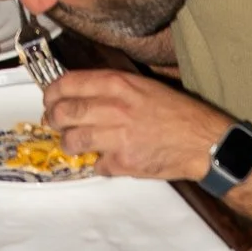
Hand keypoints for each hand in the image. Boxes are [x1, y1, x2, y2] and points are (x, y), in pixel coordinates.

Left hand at [43, 69, 224, 185]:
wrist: (202, 141)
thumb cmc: (176, 112)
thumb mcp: (142, 86)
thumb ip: (111, 88)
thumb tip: (80, 94)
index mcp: (119, 85)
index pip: (69, 84)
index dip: (52, 92)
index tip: (49, 98)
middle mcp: (115, 109)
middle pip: (64, 113)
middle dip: (53, 119)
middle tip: (54, 122)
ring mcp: (118, 138)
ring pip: (73, 141)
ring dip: (69, 143)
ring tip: (74, 142)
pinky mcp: (124, 163)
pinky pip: (96, 166)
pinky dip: (98, 164)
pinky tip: (105, 158)